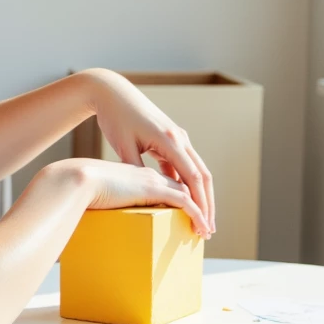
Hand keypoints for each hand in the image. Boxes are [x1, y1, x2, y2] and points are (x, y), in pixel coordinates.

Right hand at [77, 159, 212, 238]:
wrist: (80, 178)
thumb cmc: (85, 188)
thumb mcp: (104, 194)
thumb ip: (114, 200)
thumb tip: (111, 213)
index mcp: (140, 174)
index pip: (170, 183)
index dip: (183, 198)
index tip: (188, 215)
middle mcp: (152, 174)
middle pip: (185, 187)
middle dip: (199, 205)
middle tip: (205, 225)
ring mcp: (155, 180)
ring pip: (190, 193)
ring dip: (203, 212)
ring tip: (206, 231)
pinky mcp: (154, 189)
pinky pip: (185, 202)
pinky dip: (197, 214)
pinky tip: (201, 228)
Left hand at [83, 69, 215, 234]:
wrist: (114, 93)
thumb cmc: (115, 119)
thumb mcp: (123, 147)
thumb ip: (137, 171)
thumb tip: (146, 195)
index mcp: (170, 140)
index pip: (192, 178)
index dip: (200, 204)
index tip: (203, 224)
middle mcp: (180, 138)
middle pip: (203, 176)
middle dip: (207, 205)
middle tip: (208, 230)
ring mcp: (178, 138)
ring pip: (197, 171)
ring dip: (200, 195)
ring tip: (200, 219)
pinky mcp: (171, 139)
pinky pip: (184, 165)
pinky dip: (186, 184)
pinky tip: (184, 202)